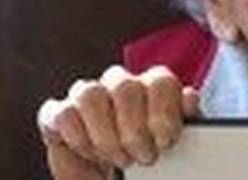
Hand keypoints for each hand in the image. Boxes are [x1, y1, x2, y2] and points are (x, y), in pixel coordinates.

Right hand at [37, 65, 199, 179]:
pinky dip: (76, 136)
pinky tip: (92, 154)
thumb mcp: (176, 146)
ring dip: (105, 133)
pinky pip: (59, 112)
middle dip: (134, 127)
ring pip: (89, 93)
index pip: (160, 80)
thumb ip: (187, 121)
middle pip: (124, 85)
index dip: (163, 110)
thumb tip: (190, 98)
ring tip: (119, 160)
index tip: (166, 141)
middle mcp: (122, 86)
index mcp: (155, 88)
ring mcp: (88, 98)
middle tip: (145, 158)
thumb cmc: (152, 167)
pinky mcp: (58, 117)